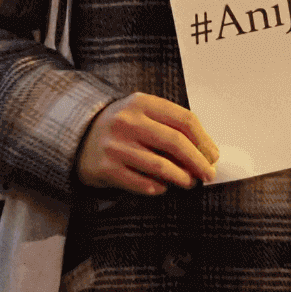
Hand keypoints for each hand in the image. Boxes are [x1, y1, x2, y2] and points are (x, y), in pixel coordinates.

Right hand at [75, 92, 219, 193]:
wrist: (77, 138)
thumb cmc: (120, 127)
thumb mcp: (141, 113)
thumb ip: (169, 124)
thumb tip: (206, 151)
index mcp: (140, 103)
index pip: (185, 120)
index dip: (204, 141)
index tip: (213, 155)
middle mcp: (127, 121)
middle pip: (177, 143)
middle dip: (199, 162)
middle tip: (208, 174)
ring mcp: (115, 146)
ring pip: (163, 167)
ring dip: (183, 178)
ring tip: (189, 182)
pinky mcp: (107, 169)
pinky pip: (144, 185)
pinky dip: (160, 188)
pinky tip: (163, 187)